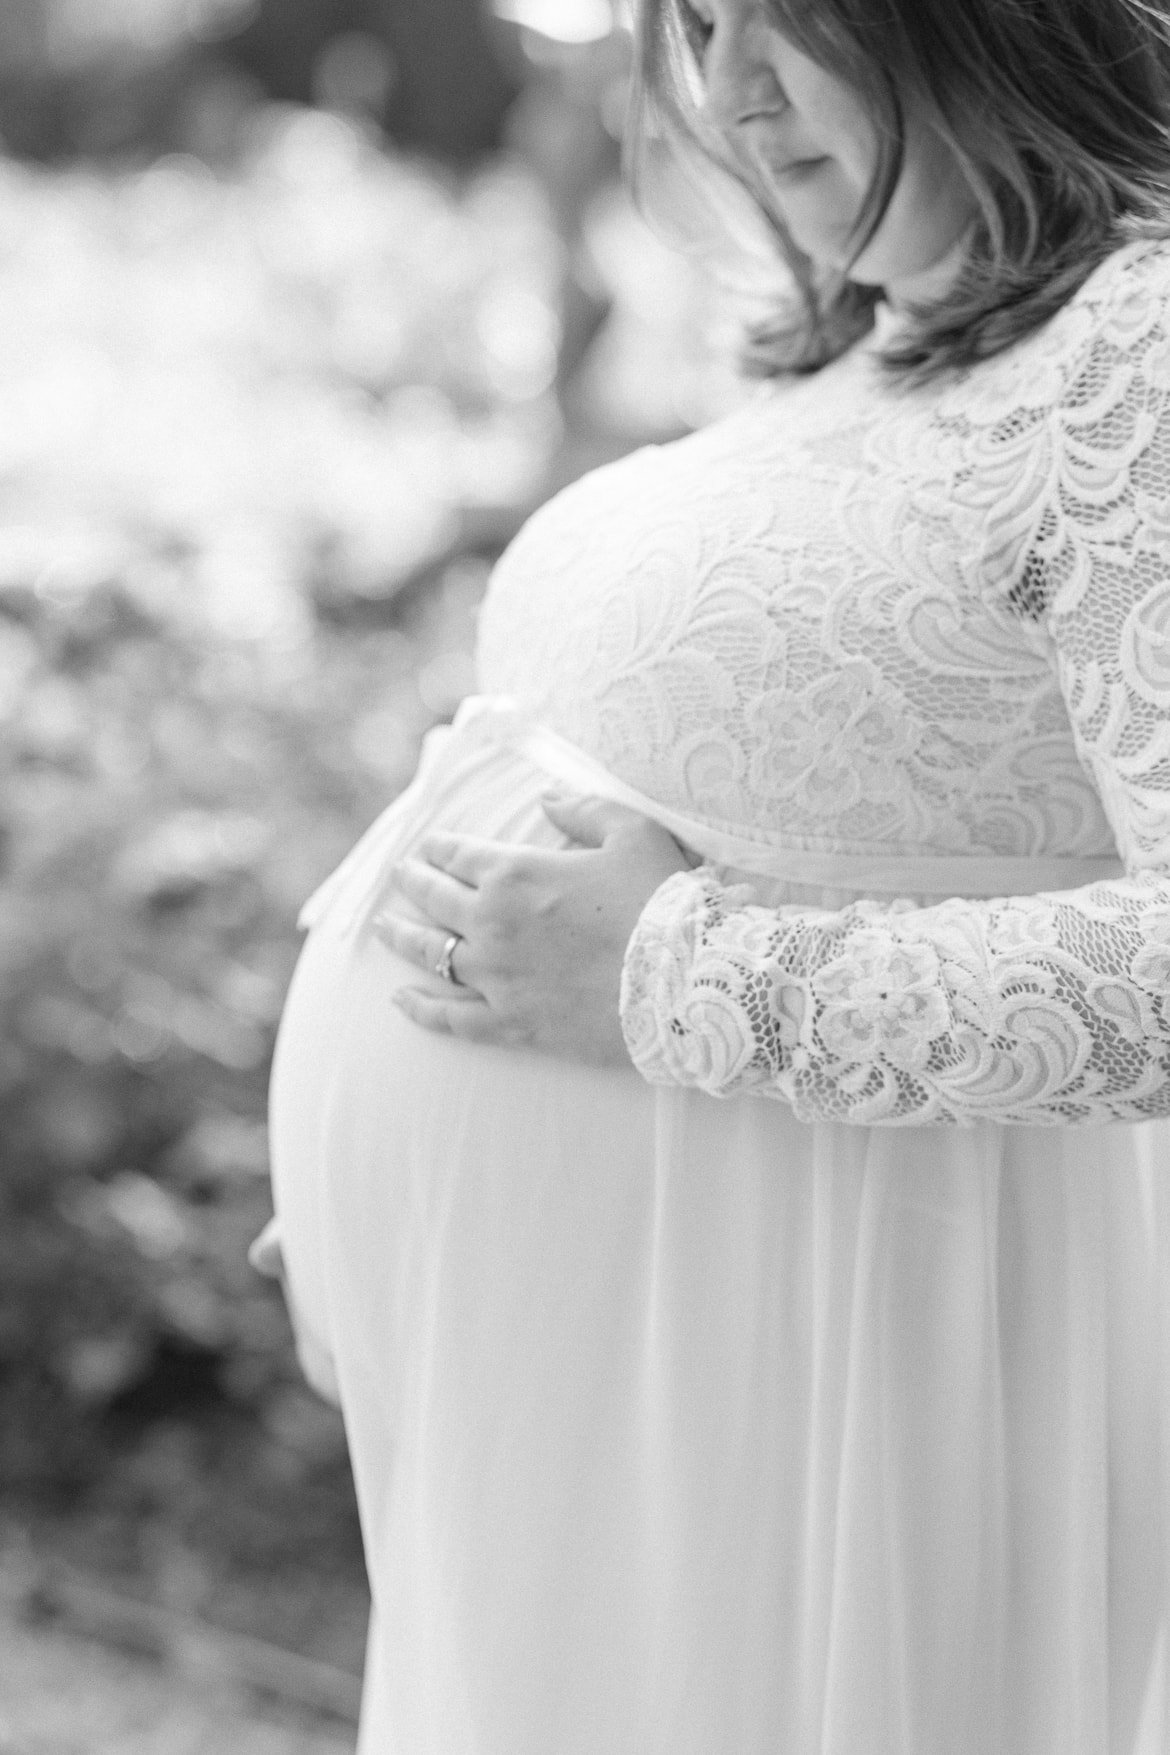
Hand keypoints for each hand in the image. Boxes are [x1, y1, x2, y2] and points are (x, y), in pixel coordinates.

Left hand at [373, 793, 692, 1065]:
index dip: (439, 847)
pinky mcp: (510, 1023)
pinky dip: (421, 1008)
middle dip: (412, 883)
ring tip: (385, 930)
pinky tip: (400, 1001)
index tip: (430, 846)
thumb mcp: (633, 834)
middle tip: (400, 877)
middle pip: (434, 899)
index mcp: (515, 872)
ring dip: (402, 939)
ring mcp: (496, 977)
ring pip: (430, 955)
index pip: (458, 853)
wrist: (684, 986)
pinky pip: (450, 1018)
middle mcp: (492, 923)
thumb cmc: (662, 903)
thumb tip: (547, 797)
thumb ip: (584, 809)